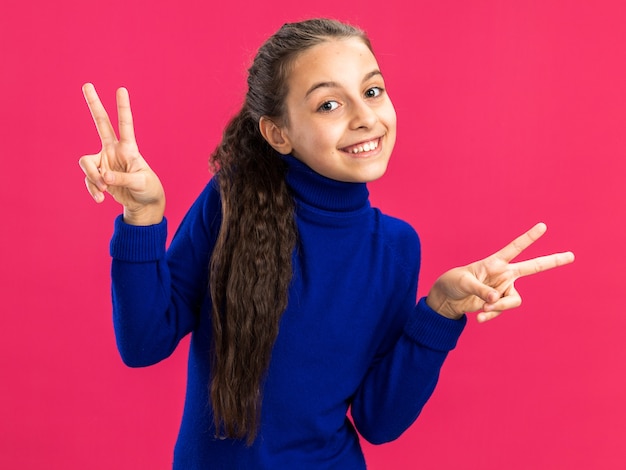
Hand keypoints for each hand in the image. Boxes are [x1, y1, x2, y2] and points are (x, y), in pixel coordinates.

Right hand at [78, 83, 164, 224]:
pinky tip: (101, 199)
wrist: (143, 203)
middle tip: (87, 84)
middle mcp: (114, 150)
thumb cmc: (147, 188)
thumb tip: (104, 178)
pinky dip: (93, 190)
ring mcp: (104, 161)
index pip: (125, 125)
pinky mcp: (97, 175)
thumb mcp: (140, 183)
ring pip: (86, 163)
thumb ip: (122, 179)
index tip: (121, 89)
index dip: (123, 108)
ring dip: (93, 178)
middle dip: (94, 104)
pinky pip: (88, 180)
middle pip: (101, 123)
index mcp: (129, 148)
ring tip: (104, 190)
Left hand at [426, 223, 574, 321]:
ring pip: (514, 301)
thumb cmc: (454, 283)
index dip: (528, 238)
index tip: (542, 226)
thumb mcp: (464, 283)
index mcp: (495, 263)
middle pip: (533, 267)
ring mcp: (504, 289)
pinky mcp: (500, 302)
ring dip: (499, 307)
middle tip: (572, 255)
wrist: (449, 298)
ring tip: (483, 308)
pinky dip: (491, 315)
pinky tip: (479, 317)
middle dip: (553, 261)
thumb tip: (497, 299)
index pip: (514, 248)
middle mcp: (504, 274)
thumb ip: (481, 290)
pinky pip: (501, 311)